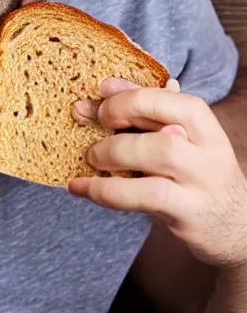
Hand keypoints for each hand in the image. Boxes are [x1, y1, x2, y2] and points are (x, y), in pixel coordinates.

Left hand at [68, 78, 246, 267]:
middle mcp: (208, 148)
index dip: (129, 92)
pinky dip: (105, 189)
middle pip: (164, 121)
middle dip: (120, 115)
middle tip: (95, 123)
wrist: (235, 226)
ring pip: (158, 153)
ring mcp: (202, 181)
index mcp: (202, 122)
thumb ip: (145, 113)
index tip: (101, 90)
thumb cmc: (193, 173)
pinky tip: (81, 187)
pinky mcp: (189, 212)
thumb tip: (106, 86)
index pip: (167, 97)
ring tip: (91, 157)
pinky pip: (143, 195)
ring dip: (113, 152)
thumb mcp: (177, 139)